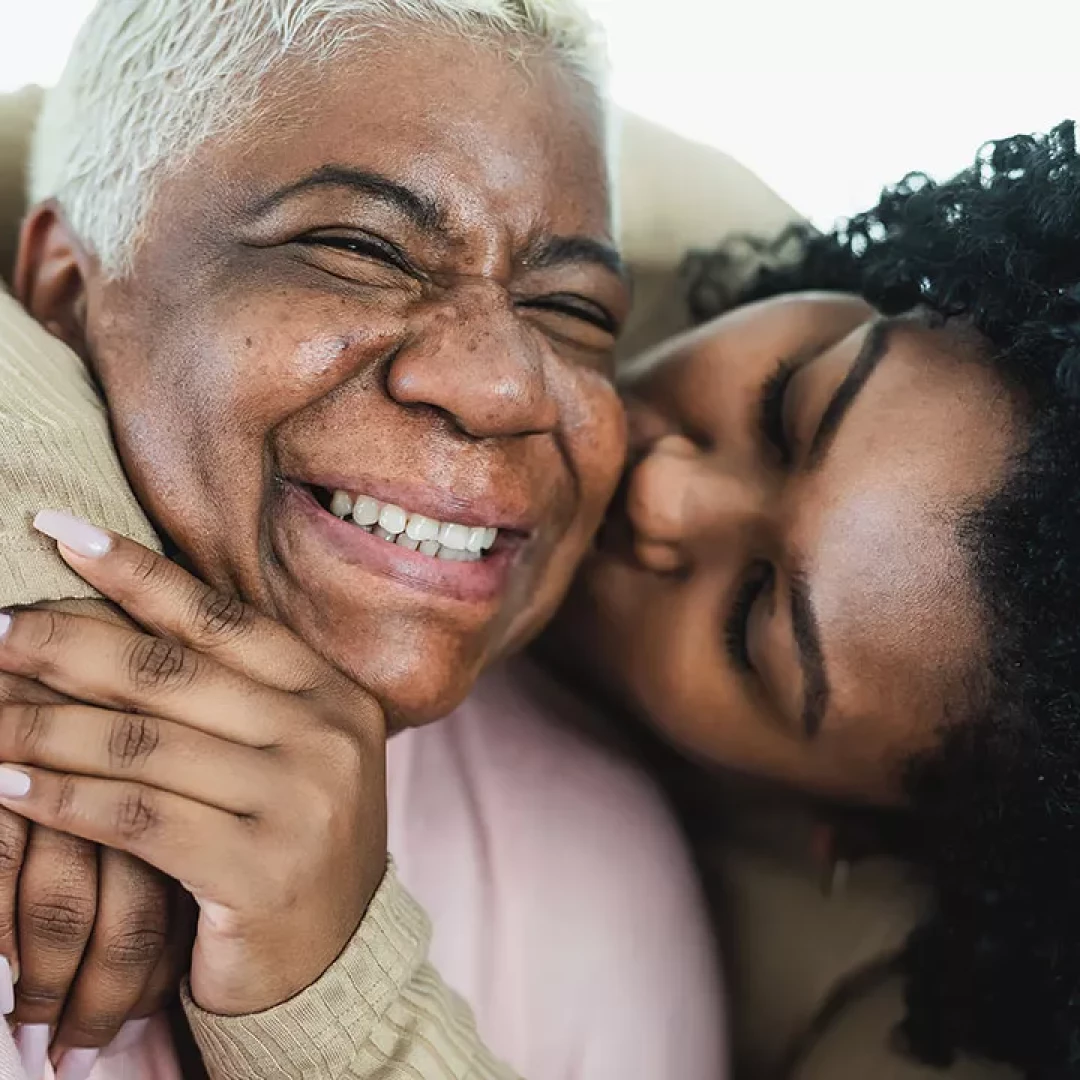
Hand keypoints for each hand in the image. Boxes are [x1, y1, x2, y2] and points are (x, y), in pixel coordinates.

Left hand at [0, 513, 387, 1015]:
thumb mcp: (284, 755)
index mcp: (335, 694)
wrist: (332, 962)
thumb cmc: (291, 842)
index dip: (137, 573)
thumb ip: (231, 695)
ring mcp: (301, 801)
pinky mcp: (259, 870)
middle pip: (172, 672)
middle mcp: (326, 735)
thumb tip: (113, 625)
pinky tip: (5, 781)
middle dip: (67, 642)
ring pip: (142, 744)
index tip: (59, 532)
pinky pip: (135, 817)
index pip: (222, 620)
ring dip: (41, 724)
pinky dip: (59, 796)